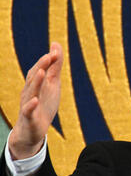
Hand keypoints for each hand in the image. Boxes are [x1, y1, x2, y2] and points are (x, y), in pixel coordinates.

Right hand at [8, 42, 63, 159]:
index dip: (47, 61)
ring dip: (36, 82)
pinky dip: (31, 105)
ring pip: (31, 92)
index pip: (40, 69)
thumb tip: (56, 45)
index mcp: (36, 84)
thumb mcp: (52, 84)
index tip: (56, 51)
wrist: (31, 130)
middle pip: (34, 78)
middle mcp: (30, 92)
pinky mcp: (30, 118)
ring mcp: (29, 104)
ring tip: (42, 72)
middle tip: (49, 56)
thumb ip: (55, 67)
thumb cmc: (43, 104)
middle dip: (41, 67)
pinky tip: (36, 100)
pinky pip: (29, 111)